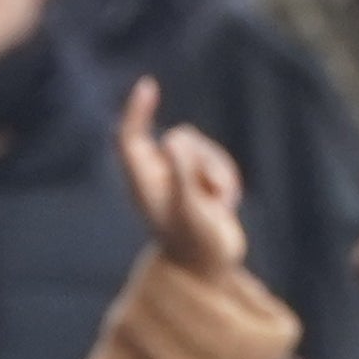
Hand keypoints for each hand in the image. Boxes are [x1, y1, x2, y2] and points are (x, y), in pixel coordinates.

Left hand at [117, 79, 248, 275]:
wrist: (211, 271)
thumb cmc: (197, 245)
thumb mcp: (192, 209)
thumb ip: (184, 174)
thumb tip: (174, 138)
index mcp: (143, 183)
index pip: (131, 137)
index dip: (138, 111)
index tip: (148, 86)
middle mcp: (157, 177)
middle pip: (178, 140)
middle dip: (202, 157)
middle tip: (215, 190)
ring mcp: (179, 179)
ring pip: (200, 149)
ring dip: (219, 172)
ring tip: (222, 204)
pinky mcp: (198, 183)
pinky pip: (216, 161)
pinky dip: (227, 180)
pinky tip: (227, 205)